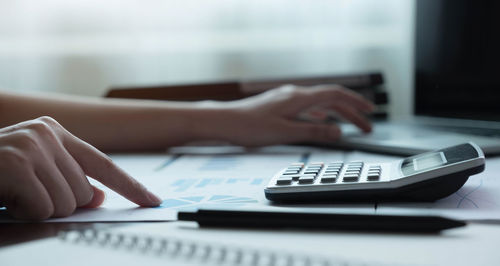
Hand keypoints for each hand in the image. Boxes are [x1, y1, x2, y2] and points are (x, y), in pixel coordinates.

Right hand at [0, 116, 161, 219]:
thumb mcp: (33, 173)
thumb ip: (67, 180)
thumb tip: (97, 196)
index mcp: (55, 133)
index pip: (103, 164)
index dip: (130, 186)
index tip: (152, 201)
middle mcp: (46, 134)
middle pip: (83, 192)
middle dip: (57, 204)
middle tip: (25, 194)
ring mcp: (31, 146)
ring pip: (66, 203)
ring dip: (39, 209)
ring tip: (13, 194)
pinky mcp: (15, 163)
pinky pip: (42, 209)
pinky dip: (24, 213)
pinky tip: (6, 197)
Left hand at [221, 84, 374, 145]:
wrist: (225, 121)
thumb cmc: (249, 127)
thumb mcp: (285, 133)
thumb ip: (313, 133)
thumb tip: (338, 133)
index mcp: (298, 98)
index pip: (335, 95)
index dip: (355, 103)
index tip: (370, 112)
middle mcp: (294, 94)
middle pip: (330, 100)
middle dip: (351, 112)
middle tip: (366, 125)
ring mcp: (286, 98)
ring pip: (319, 104)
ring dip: (336, 115)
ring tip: (349, 126)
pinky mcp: (280, 104)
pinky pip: (307, 107)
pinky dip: (321, 115)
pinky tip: (322, 122)